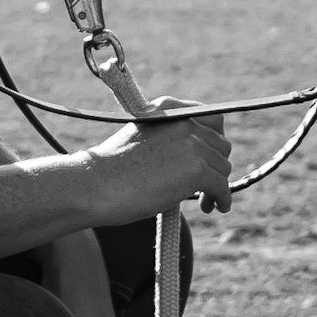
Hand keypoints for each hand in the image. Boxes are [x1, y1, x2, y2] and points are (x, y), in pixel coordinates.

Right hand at [87, 99, 231, 223]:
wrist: (94, 185)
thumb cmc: (109, 171)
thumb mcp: (141, 139)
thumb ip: (169, 140)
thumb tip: (198, 159)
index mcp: (169, 108)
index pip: (211, 117)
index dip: (214, 139)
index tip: (208, 157)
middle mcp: (184, 120)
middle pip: (221, 144)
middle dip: (215, 166)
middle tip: (204, 186)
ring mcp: (192, 143)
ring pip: (223, 167)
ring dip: (217, 185)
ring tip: (204, 201)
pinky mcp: (197, 169)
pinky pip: (223, 187)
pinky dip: (222, 199)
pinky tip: (216, 207)